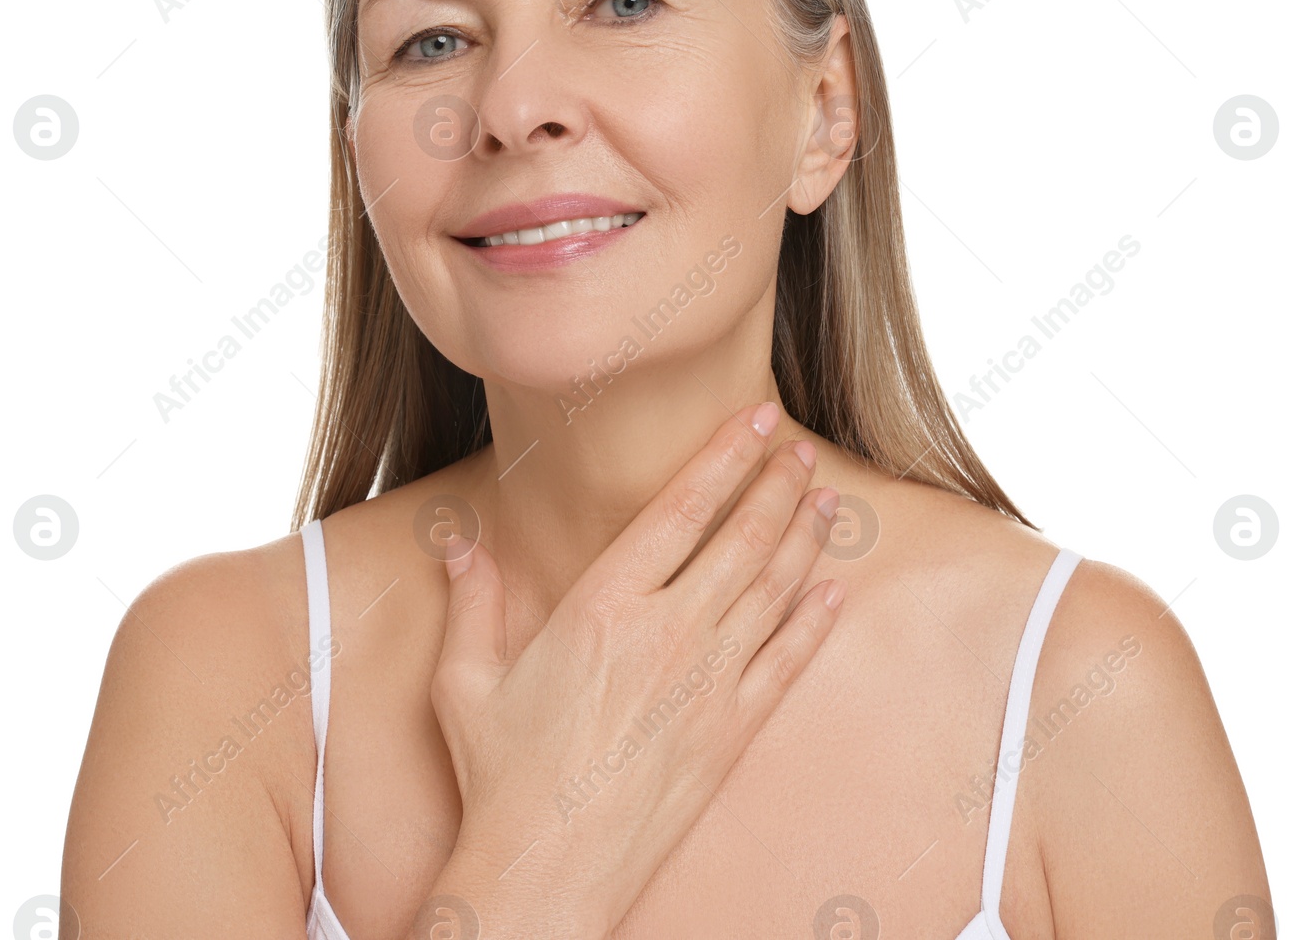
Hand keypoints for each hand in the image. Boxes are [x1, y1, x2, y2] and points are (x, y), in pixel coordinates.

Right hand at [421, 401, 843, 938]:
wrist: (547, 871)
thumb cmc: (501, 776)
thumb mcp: (466, 681)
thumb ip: (471, 602)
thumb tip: (457, 542)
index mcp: (602, 608)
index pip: (680, 511)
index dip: (724, 459)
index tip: (753, 421)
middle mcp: (666, 635)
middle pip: (740, 540)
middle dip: (777, 486)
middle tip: (798, 448)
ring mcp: (707, 685)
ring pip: (772, 591)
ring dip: (804, 538)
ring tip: (826, 498)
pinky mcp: (731, 734)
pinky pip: (787, 663)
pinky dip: (815, 621)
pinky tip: (835, 591)